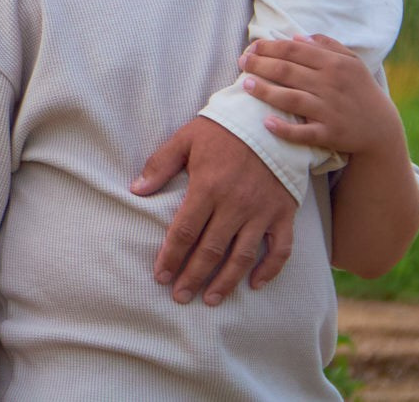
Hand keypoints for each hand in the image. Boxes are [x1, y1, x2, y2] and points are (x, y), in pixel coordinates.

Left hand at [131, 116, 297, 305]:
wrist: (267, 119)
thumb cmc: (222, 130)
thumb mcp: (185, 138)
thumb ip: (159, 164)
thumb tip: (135, 190)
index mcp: (207, 187)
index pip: (184, 232)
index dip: (171, 257)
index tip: (160, 276)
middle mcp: (235, 205)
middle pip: (210, 251)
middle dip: (193, 277)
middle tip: (180, 297)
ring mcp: (261, 212)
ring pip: (243, 256)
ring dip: (226, 282)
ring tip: (210, 299)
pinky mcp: (283, 213)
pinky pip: (280, 249)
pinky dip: (270, 270)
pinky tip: (255, 284)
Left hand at [240, 33, 403, 157]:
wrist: (381, 129)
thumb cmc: (360, 90)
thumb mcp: (352, 62)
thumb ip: (327, 46)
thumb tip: (296, 37)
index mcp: (335, 64)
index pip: (294, 51)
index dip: (269, 47)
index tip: (251, 47)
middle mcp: (331, 85)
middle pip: (287, 71)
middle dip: (260, 64)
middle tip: (241, 62)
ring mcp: (330, 111)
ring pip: (291, 99)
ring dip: (265, 91)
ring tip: (246, 84)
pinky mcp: (330, 134)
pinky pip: (304, 132)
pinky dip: (285, 129)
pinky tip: (267, 123)